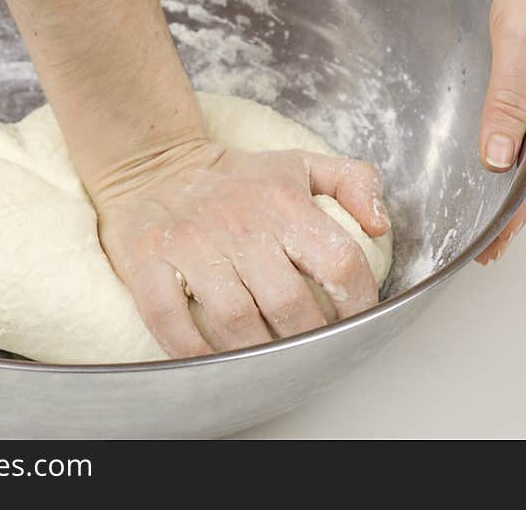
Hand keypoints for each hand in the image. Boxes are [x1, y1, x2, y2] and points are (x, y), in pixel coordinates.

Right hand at [96, 142, 389, 356]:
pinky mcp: (146, 262)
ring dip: (257, 353)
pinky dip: (193, 351)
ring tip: (268, 361)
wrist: (154, 164)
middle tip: (309, 349)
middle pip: (289, 304)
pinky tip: (212, 361)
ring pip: (234, 320)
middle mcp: (239, 224)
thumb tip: (379, 227)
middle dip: (307, 338)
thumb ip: (353, 182)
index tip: (354, 321)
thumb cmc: (236, 177)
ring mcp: (189, 245)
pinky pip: (171, 321)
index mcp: (284, 202)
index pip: (339, 262)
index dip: (357, 302)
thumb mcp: (300, 164)